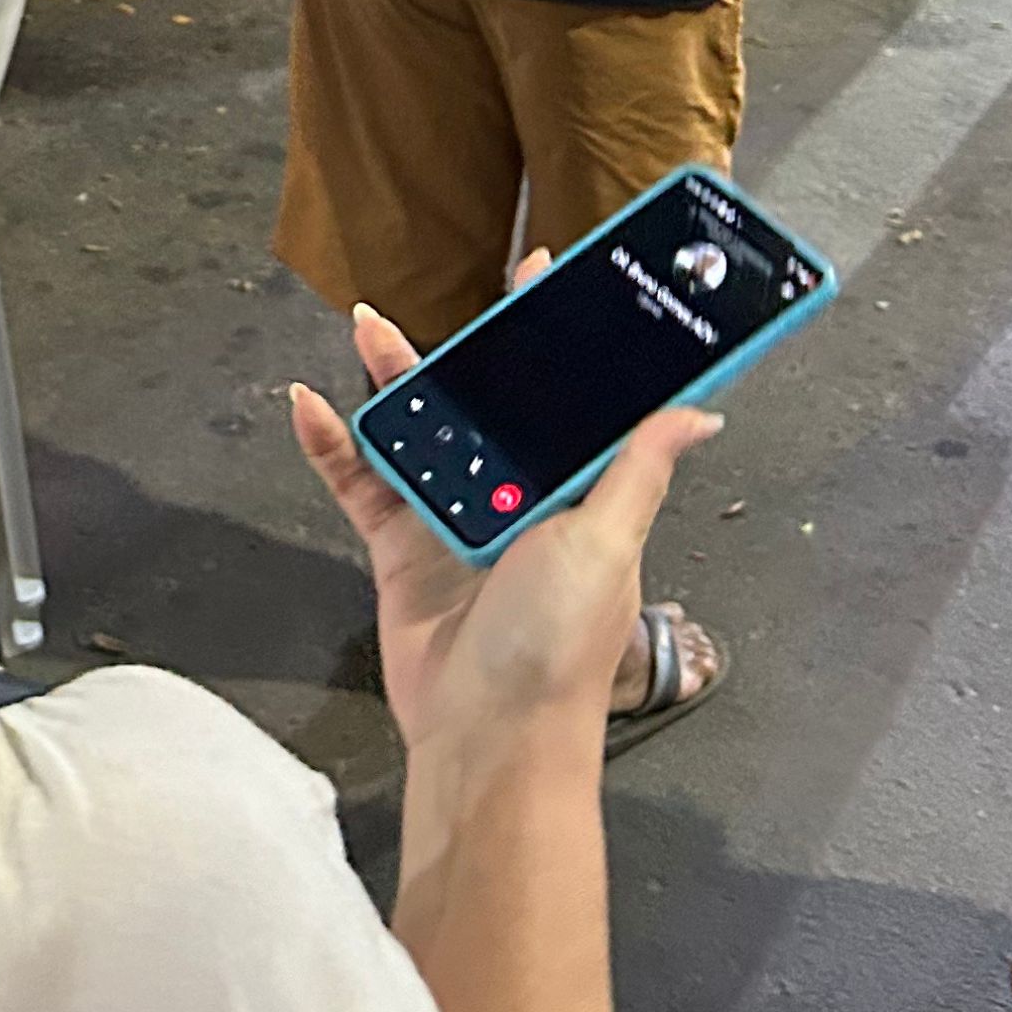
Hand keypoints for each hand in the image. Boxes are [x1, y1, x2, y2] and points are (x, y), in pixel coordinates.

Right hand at [291, 282, 718, 765]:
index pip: (566, 399)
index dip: (553, 338)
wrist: (489, 739)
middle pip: (480, 407)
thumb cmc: (558, 640)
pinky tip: (310, 407)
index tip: (539, 272)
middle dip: (454, 351)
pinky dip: (334, 445)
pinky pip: (361, 483)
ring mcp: (452, 523)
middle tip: (424, 297)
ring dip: (389, 381)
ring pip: (418, 432)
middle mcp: (515, 499)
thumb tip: (701, 412)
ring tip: (362, 326)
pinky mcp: (399, 551)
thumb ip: (637, 469)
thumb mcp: (607, 542)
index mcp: (574, 493)